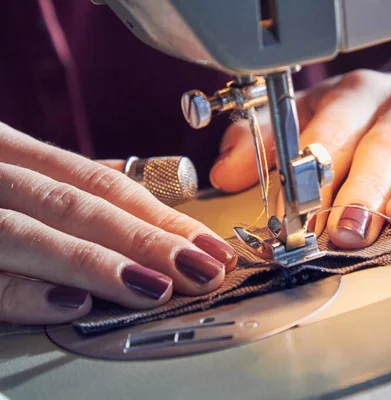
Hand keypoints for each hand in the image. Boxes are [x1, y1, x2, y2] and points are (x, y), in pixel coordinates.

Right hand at [0, 123, 236, 324]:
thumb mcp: (13, 170)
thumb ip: (69, 181)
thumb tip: (129, 181)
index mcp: (17, 156)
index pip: (103, 185)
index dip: (162, 216)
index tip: (210, 246)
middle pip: (80, 206)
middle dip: (147, 240)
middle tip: (201, 270)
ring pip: (32, 234)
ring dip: (100, 263)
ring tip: (156, 288)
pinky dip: (26, 292)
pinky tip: (74, 304)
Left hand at [211, 58, 390, 248]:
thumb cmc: (380, 123)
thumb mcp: (320, 124)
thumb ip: (272, 145)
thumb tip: (226, 173)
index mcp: (362, 95)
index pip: (335, 122)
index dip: (315, 162)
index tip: (298, 206)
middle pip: (387, 139)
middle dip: (365, 186)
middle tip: (347, 229)